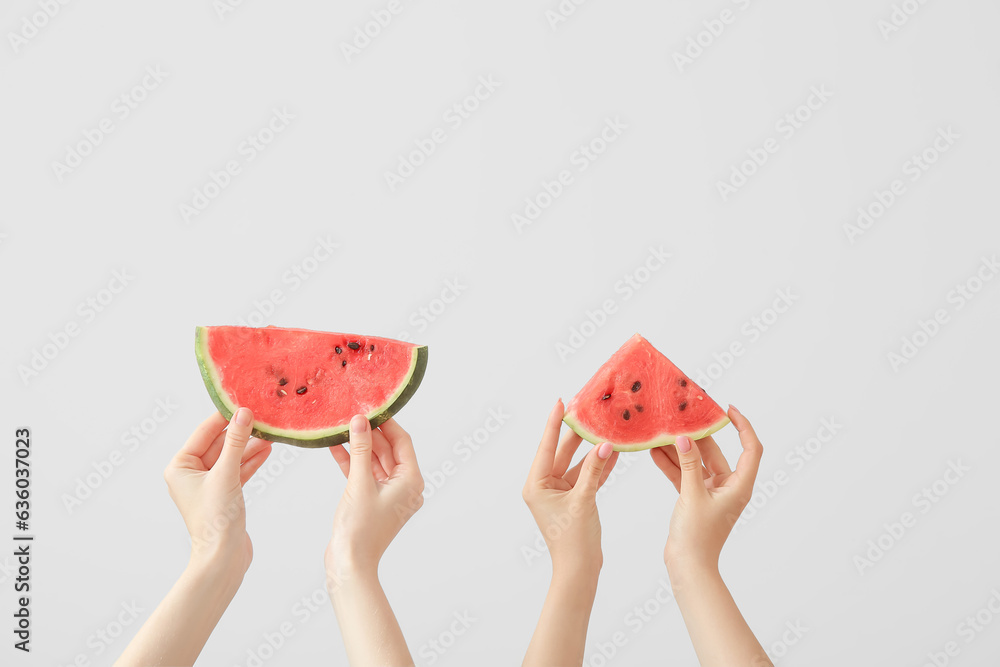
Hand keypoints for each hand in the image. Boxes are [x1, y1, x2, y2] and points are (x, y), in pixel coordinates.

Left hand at [164, 408, 272, 572]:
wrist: (223, 558)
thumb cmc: (216, 520)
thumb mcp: (226, 474)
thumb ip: (236, 442)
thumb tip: (244, 413)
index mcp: (180, 467)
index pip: (204, 432)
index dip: (225, 417)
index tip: (244, 401)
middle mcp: (190, 474)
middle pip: (219, 444)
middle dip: (241, 433)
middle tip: (263, 418)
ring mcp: (207, 485)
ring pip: (231, 457)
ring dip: (249, 447)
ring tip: (271, 435)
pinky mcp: (224, 494)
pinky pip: (237, 471)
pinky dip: (250, 462)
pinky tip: (267, 451)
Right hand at [326, 415, 423, 579]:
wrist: (349, 564)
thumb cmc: (360, 528)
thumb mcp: (359, 482)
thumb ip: (360, 449)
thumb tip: (360, 420)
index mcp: (411, 481)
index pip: (402, 442)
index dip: (387, 423)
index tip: (372, 406)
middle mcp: (405, 486)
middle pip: (388, 450)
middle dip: (370, 433)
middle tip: (353, 413)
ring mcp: (389, 495)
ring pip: (374, 462)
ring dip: (358, 447)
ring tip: (341, 426)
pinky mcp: (373, 501)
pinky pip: (365, 475)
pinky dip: (352, 463)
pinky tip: (336, 447)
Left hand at [522, 399, 618, 573]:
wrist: (579, 570)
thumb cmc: (573, 540)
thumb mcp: (583, 500)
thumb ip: (594, 470)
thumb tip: (605, 445)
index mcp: (536, 484)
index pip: (546, 447)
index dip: (554, 423)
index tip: (560, 402)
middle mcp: (544, 486)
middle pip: (561, 453)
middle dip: (576, 434)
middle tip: (588, 411)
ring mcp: (559, 493)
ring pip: (577, 464)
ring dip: (592, 451)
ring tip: (606, 429)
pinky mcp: (573, 500)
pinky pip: (586, 477)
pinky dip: (598, 468)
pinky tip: (613, 453)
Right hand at [650, 405, 762, 572]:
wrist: (688, 566)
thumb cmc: (698, 537)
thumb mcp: (692, 496)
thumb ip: (688, 465)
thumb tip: (684, 438)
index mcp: (739, 486)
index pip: (750, 449)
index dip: (743, 427)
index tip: (727, 410)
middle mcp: (728, 487)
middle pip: (716, 453)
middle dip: (697, 436)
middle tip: (681, 417)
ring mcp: (711, 493)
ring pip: (696, 463)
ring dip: (679, 450)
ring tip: (662, 432)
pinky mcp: (695, 499)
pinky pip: (684, 475)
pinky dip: (672, 465)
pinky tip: (655, 452)